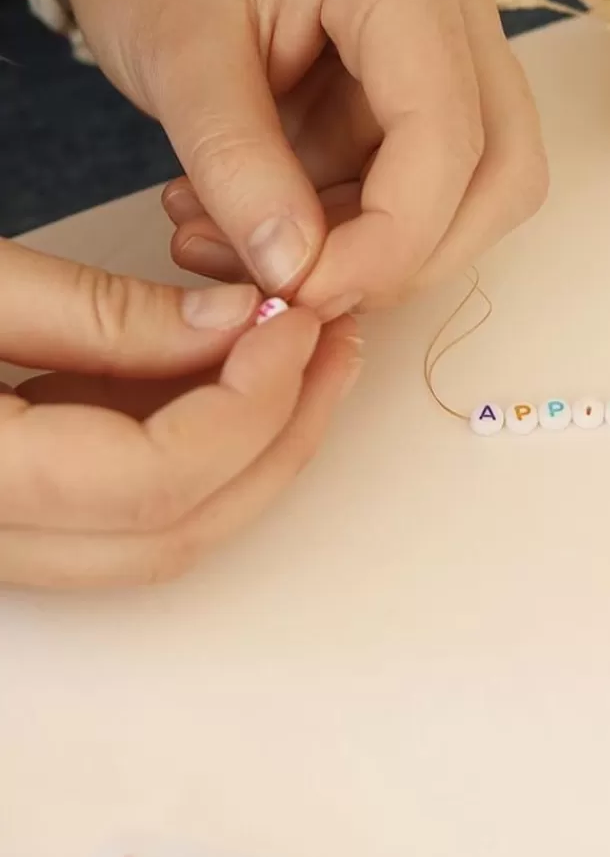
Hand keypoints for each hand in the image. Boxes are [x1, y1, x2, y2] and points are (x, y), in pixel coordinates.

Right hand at [0, 241, 361, 588]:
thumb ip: (104, 312)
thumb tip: (234, 320)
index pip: (161, 478)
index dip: (252, 402)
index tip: (296, 324)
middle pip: (180, 529)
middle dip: (277, 436)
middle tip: (331, 348)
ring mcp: (8, 545)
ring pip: (160, 533)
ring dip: (246, 447)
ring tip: (301, 359)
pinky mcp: (18, 517)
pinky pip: (124, 508)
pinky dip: (192, 447)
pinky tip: (233, 377)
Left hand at [48, 0, 548, 314]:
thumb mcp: (175, 58)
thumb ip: (236, 168)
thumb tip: (298, 276)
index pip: (445, 139)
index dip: (389, 243)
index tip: (304, 292)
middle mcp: (457, 12)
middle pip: (500, 175)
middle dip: (410, 257)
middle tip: (308, 288)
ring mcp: (456, 57)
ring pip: (478, 197)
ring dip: (383, 252)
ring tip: (263, 249)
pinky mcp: (433, 100)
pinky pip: (431, 197)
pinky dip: (361, 236)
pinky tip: (275, 229)